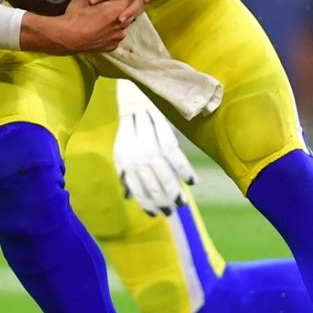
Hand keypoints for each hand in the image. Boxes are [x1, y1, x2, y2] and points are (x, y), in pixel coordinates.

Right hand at [36, 0, 138, 53]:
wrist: (67, 37)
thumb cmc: (78, 12)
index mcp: (121, 7)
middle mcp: (124, 23)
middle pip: (135, 10)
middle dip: (132, 2)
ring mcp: (119, 36)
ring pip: (126, 24)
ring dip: (123, 17)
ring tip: (117, 11)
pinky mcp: (112, 46)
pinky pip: (118, 36)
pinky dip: (115, 31)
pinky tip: (109, 26)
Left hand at [111, 78, 195, 215]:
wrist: (134, 98)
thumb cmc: (129, 129)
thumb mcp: (121, 151)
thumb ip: (124, 173)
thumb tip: (128, 196)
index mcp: (125, 160)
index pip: (136, 187)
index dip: (146, 202)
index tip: (156, 213)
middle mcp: (136, 154)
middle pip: (151, 183)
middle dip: (163, 200)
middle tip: (173, 210)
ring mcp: (149, 143)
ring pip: (164, 172)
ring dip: (174, 188)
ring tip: (182, 200)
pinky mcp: (161, 131)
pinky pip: (175, 154)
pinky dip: (184, 169)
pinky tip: (192, 181)